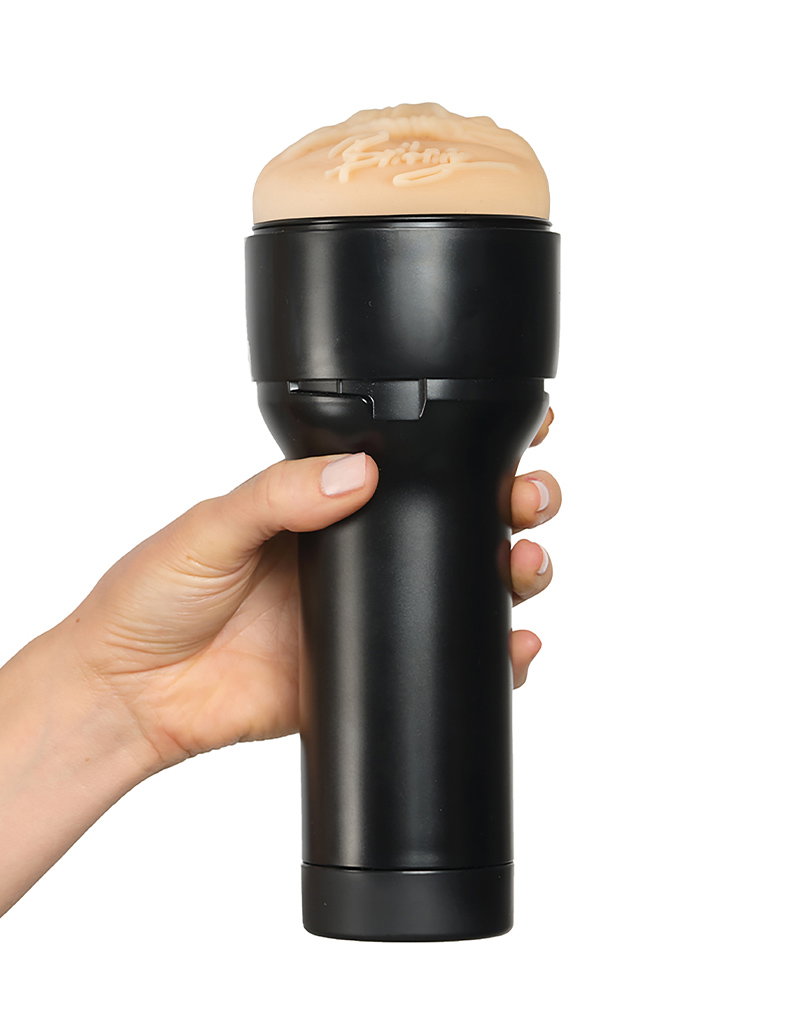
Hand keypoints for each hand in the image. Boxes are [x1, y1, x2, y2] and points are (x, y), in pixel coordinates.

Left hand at [54, 407, 559, 771]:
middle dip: (512, 505)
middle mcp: (358, 556)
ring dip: (514, 574)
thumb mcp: (212, 526)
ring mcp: (367, 616)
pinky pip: (441, 664)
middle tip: (529, 499)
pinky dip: (492, 659)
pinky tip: (516, 649)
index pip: (411, 466)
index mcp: (324, 506)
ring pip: (465, 591)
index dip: (468, 448)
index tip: (519, 432)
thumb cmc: (151, 597)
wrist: (129, 693)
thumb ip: (281, 495)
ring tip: (527, 565)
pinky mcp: (367, 672)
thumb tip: (359, 472)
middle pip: (459, 524)